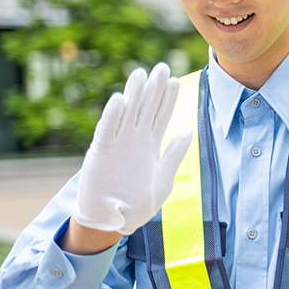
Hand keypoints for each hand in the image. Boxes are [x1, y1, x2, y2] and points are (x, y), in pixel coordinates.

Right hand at [73, 63, 191, 234]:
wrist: (113, 221)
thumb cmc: (138, 204)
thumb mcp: (163, 181)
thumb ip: (173, 156)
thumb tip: (187, 131)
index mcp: (151, 145)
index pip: (162, 116)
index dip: (169, 98)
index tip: (176, 80)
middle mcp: (135, 140)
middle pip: (146, 108)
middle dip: (154, 89)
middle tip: (162, 67)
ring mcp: (118, 144)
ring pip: (127, 113)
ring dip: (134, 94)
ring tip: (141, 73)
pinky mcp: (101, 152)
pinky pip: (107, 130)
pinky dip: (113, 115)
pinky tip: (120, 99)